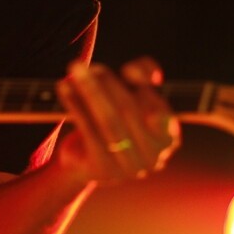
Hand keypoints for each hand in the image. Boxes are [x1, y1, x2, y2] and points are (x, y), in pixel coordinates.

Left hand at [53, 56, 180, 185]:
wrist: (88, 162)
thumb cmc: (117, 122)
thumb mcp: (134, 98)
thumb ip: (143, 78)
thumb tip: (139, 69)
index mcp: (169, 138)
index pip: (159, 109)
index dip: (144, 88)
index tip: (126, 69)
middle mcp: (154, 156)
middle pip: (129, 112)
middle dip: (108, 83)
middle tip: (87, 64)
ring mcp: (129, 167)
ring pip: (108, 122)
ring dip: (90, 91)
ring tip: (74, 70)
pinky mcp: (103, 169)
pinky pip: (88, 132)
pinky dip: (76, 106)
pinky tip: (64, 88)